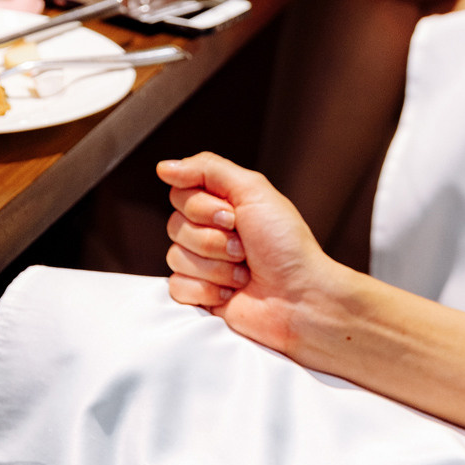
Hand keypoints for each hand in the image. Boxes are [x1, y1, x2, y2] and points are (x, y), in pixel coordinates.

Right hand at [160, 151, 347, 355]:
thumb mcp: (254, 190)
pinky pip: (177, 286)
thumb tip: (164, 167)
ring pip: (175, 257)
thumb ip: (208, 169)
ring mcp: (204, 264)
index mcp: (222, 204)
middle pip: (175, 225)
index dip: (202, 207)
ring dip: (216, 266)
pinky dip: (207, 291)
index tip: (233, 216)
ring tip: (244, 272)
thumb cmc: (286, 244)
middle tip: (244, 247)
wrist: (300, 297)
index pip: (180, 194)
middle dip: (213, 239)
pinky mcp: (199, 295)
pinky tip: (232, 293)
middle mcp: (210, 232)